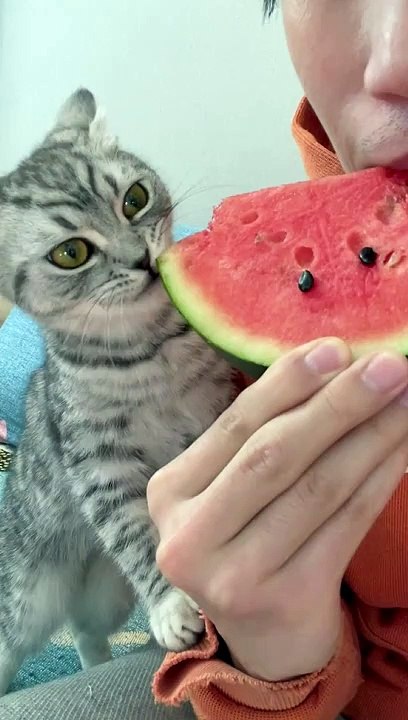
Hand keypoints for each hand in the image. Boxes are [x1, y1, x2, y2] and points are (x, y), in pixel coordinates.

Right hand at [148, 338, 407, 680]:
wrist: (261, 640)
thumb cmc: (244, 542)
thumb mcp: (228, 491)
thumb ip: (257, 438)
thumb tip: (328, 364)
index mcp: (169, 494)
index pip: (235, 426)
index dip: (288, 384)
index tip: (336, 348)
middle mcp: (190, 537)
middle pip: (274, 455)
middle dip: (337, 405)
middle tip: (387, 366)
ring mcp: (236, 575)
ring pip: (318, 487)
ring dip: (370, 436)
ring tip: (404, 399)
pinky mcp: (288, 599)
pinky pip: (347, 523)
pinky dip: (380, 478)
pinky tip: (402, 447)